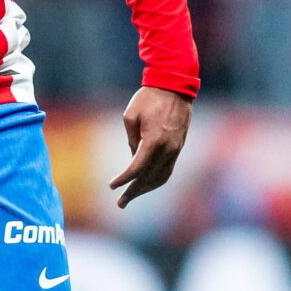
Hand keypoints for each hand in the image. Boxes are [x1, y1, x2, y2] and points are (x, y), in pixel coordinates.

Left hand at [110, 86, 191, 208]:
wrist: (175, 87)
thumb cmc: (149, 98)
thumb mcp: (130, 117)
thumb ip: (131, 140)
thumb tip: (133, 158)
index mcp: (154, 141)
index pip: (137, 168)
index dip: (124, 179)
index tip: (112, 186)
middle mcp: (167, 149)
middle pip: (149, 178)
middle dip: (134, 192)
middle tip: (120, 203)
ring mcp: (175, 149)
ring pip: (161, 177)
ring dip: (146, 190)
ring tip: (131, 197)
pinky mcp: (178, 147)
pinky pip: (168, 170)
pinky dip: (156, 180)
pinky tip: (146, 185)